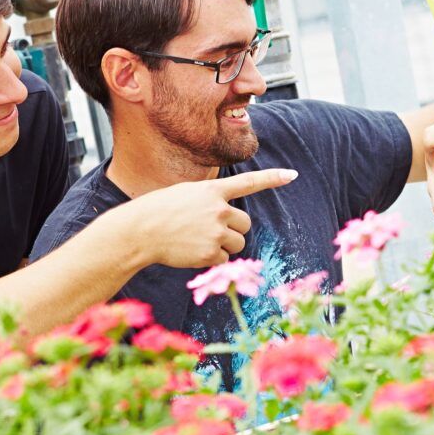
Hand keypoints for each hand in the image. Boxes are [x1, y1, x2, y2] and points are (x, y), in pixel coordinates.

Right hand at [119, 168, 298, 267]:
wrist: (141, 231)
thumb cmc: (159, 211)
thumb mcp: (186, 195)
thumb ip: (210, 201)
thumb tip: (229, 221)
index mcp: (212, 190)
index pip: (249, 182)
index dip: (272, 178)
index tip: (292, 175)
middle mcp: (218, 209)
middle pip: (245, 223)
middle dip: (233, 230)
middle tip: (210, 231)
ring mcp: (216, 231)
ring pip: (238, 243)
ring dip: (224, 245)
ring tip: (198, 241)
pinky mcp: (211, 252)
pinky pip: (224, 259)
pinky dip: (212, 259)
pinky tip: (192, 251)